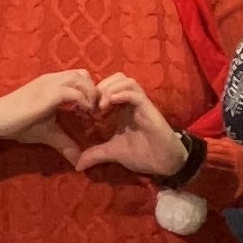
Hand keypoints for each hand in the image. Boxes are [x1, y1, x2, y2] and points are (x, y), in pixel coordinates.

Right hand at [0, 67, 99, 159]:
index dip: (89, 91)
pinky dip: (83, 101)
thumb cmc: (19, 124)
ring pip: (80, 78)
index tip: (91, 111)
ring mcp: (49, 84)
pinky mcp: (47, 94)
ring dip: (90, 94)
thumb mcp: (48, 133)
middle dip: (93, 91)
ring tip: (89, 112)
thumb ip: (64, 142)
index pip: (79, 76)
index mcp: (52, 83)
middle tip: (94, 111)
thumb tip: (79, 161)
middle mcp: (52, 79)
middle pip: (83, 74)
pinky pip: (73, 91)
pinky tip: (83, 114)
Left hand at [69, 70, 195, 181]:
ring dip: (110, 88)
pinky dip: (121, 94)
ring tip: (101, 105)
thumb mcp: (113, 152)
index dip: (94, 92)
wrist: (164, 162)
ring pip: (126, 80)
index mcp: (122, 108)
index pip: (109, 86)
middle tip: (92, 105)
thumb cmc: (142, 153)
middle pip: (116, 77)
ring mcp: (140, 103)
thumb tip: (78, 165)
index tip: (84, 108)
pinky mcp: (148, 108)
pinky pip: (135, 92)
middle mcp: (131, 102)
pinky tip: (110, 105)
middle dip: (101, 87)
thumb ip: (96, 154)